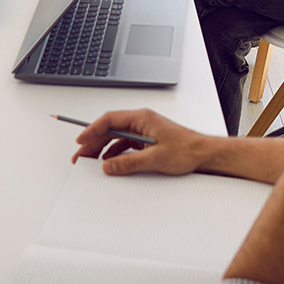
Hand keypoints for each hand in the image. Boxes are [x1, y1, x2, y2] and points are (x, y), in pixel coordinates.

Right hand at [71, 109, 206, 175]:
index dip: (92, 129)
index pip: (110, 119)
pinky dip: (114, 153)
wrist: (203, 153)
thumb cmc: (186, 149)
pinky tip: (108, 162)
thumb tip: (108, 165)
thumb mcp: (154, 158)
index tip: (81, 139)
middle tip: (80, 155)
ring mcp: (143, 131)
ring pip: (116, 137)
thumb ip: (129, 162)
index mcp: (142, 118)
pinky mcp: (146, 141)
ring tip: (89, 160)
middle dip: (93, 141)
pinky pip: (124, 144)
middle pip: (110, 128)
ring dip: (102, 148)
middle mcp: (141, 121)